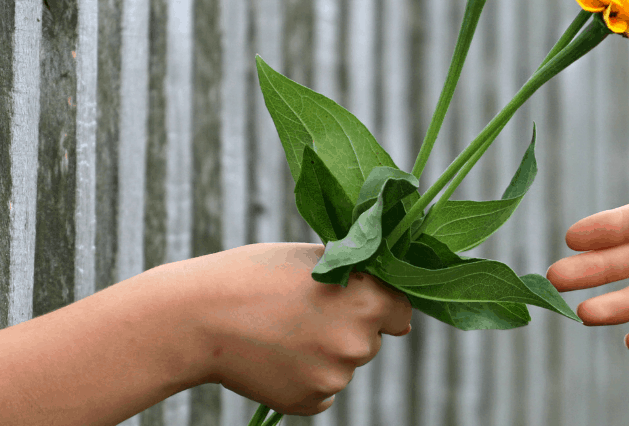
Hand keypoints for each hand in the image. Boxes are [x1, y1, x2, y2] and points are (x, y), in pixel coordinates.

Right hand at [157, 243, 411, 415]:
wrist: (197, 317)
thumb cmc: (254, 275)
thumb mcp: (314, 258)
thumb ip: (358, 278)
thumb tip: (396, 310)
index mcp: (368, 302)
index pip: (400, 311)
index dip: (379, 303)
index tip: (353, 297)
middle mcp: (358, 343)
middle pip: (371, 338)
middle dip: (347, 326)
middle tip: (304, 310)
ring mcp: (334, 377)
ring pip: (343, 365)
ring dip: (324, 352)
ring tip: (281, 330)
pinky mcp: (308, 402)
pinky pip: (322, 391)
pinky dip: (305, 378)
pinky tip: (275, 356)